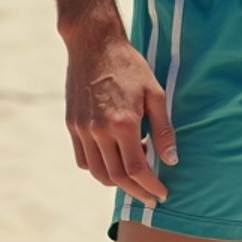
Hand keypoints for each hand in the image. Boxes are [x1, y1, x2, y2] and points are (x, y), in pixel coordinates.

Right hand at [64, 27, 177, 207]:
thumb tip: (170, 161)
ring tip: (134, 177)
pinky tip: (114, 159)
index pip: (136, 169)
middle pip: (116, 177)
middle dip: (136, 192)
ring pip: (97, 172)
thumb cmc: (129, 66)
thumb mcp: (155, 93)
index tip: (162, 194)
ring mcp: (82, 128)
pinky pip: (83, 159)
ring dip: (116, 182)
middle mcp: (99, 130)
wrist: (94, 44)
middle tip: (150, 197)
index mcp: (123, 123)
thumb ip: (163, 130)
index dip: (150, 186)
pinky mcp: (71, 124)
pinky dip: (98, 168)